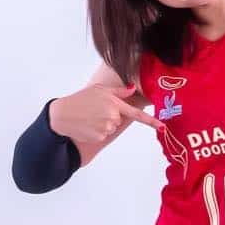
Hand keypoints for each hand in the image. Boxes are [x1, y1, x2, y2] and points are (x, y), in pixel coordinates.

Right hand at [50, 84, 164, 142]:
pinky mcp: (101, 136)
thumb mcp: (99, 90)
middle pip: (119, 119)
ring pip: (111, 127)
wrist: (62, 115)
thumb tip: (132, 88)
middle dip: (110, 116)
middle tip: (94, 111)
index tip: (162, 127)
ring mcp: (107, 126)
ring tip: (89, 117)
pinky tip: (88, 125)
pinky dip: (97, 131)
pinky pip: (104, 135)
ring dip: (102, 124)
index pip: (137, 114)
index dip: (151, 122)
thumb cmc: (80, 100)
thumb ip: (118, 91)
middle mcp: (113, 115)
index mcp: (115, 103)